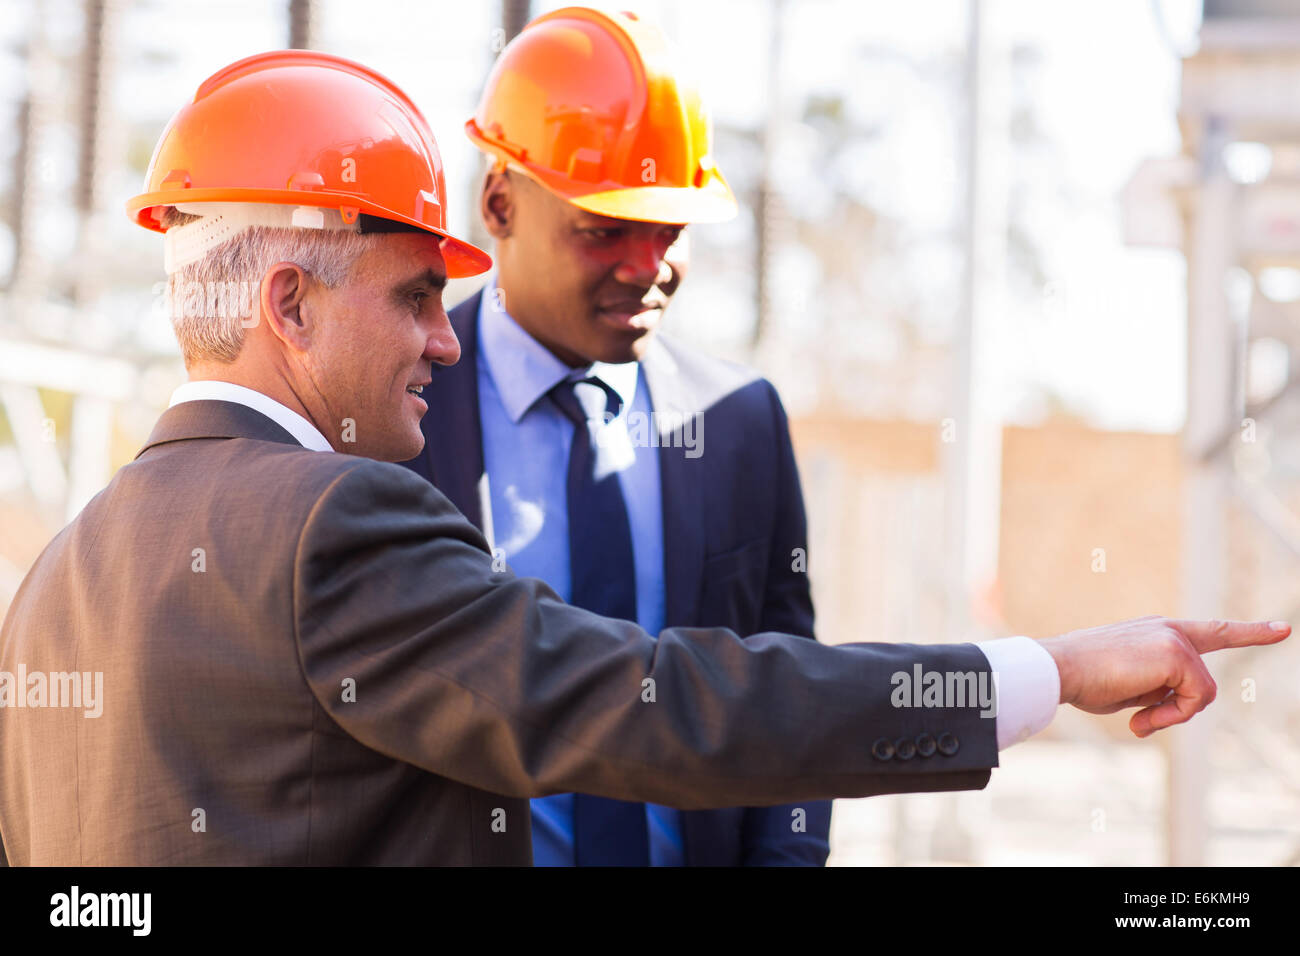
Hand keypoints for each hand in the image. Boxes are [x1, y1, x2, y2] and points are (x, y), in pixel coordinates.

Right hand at [1038, 615, 1289, 737]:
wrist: (1059, 668)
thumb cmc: (1082, 680)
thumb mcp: (1128, 687)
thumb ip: (1158, 690)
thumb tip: (1175, 709)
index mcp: (1154, 632)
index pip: (1211, 631)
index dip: (1249, 633)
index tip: (1283, 630)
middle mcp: (1168, 628)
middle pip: (1206, 680)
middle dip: (1180, 710)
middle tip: (1149, 721)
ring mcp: (1175, 638)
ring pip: (1201, 694)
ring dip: (1170, 716)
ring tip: (1136, 719)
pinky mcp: (1177, 653)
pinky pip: (1196, 699)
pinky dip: (1171, 716)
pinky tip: (1140, 718)